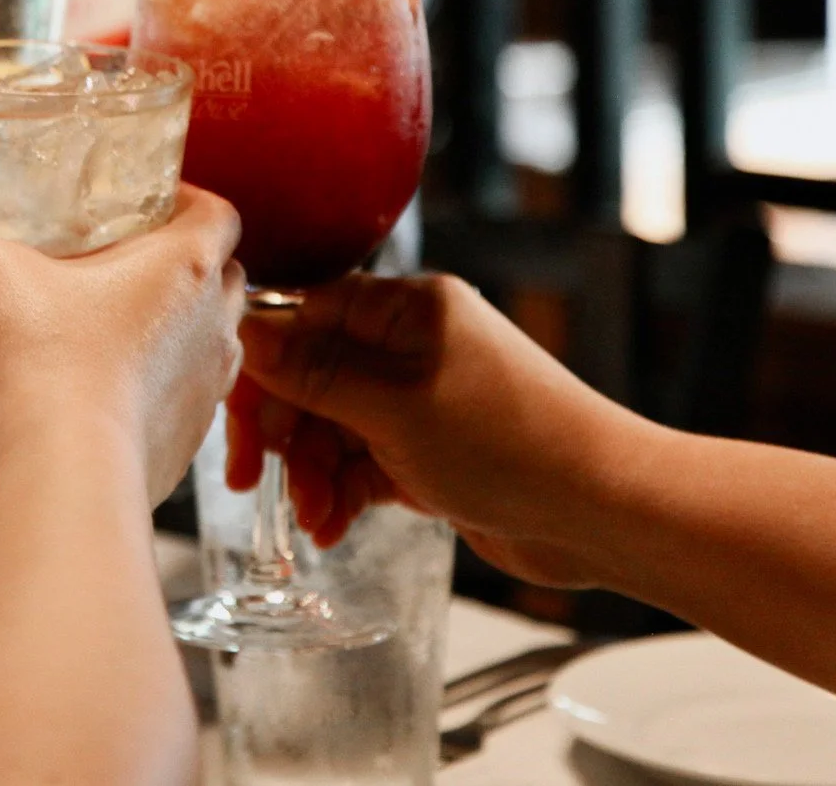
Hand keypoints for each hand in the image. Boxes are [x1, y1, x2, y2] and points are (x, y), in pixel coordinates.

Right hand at [0, 184, 244, 499]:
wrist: (65, 468)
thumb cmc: (45, 357)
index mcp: (185, 265)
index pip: (219, 214)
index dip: (192, 201)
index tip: (155, 202)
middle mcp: (213, 324)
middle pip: (223, 277)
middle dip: (185, 268)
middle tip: (127, 263)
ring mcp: (207, 389)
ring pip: (210, 344)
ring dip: (176, 331)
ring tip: (115, 328)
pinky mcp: (188, 443)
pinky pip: (186, 403)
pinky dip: (158, 391)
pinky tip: (107, 391)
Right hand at [227, 273, 648, 586]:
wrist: (604, 511)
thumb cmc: (515, 443)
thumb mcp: (395, 406)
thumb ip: (312, 371)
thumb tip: (242, 329)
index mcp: (406, 309)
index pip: (300, 312)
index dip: (258, 363)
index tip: (231, 416)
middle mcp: (409, 345)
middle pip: (307, 372)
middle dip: (277, 427)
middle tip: (250, 478)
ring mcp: (418, 398)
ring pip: (328, 425)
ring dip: (309, 471)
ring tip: (314, 516)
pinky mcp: (428, 449)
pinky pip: (359, 461)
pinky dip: (340, 492)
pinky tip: (333, 526)